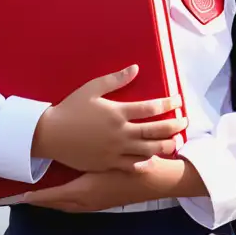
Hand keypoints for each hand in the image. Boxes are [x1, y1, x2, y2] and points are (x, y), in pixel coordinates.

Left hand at [19, 157, 206, 212]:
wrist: (151, 181)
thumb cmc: (127, 167)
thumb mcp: (105, 155)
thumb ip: (84, 147)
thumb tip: (64, 139)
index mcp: (81, 191)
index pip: (49, 197)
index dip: (32, 196)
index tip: (18, 195)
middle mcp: (84, 202)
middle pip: (54, 204)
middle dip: (39, 200)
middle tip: (23, 194)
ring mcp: (93, 205)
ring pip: (65, 205)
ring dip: (52, 200)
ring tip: (38, 193)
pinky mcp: (101, 203)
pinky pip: (75, 204)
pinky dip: (65, 200)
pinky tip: (64, 192)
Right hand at [33, 65, 187, 172]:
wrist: (50, 134)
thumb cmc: (70, 109)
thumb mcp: (91, 89)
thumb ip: (115, 80)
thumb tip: (136, 68)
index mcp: (117, 112)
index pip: (151, 108)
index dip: (168, 104)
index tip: (178, 101)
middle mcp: (120, 133)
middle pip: (155, 131)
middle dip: (174, 126)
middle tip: (185, 122)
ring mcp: (115, 150)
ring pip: (148, 150)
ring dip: (165, 146)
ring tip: (176, 142)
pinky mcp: (108, 163)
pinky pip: (132, 166)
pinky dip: (145, 163)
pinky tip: (153, 159)